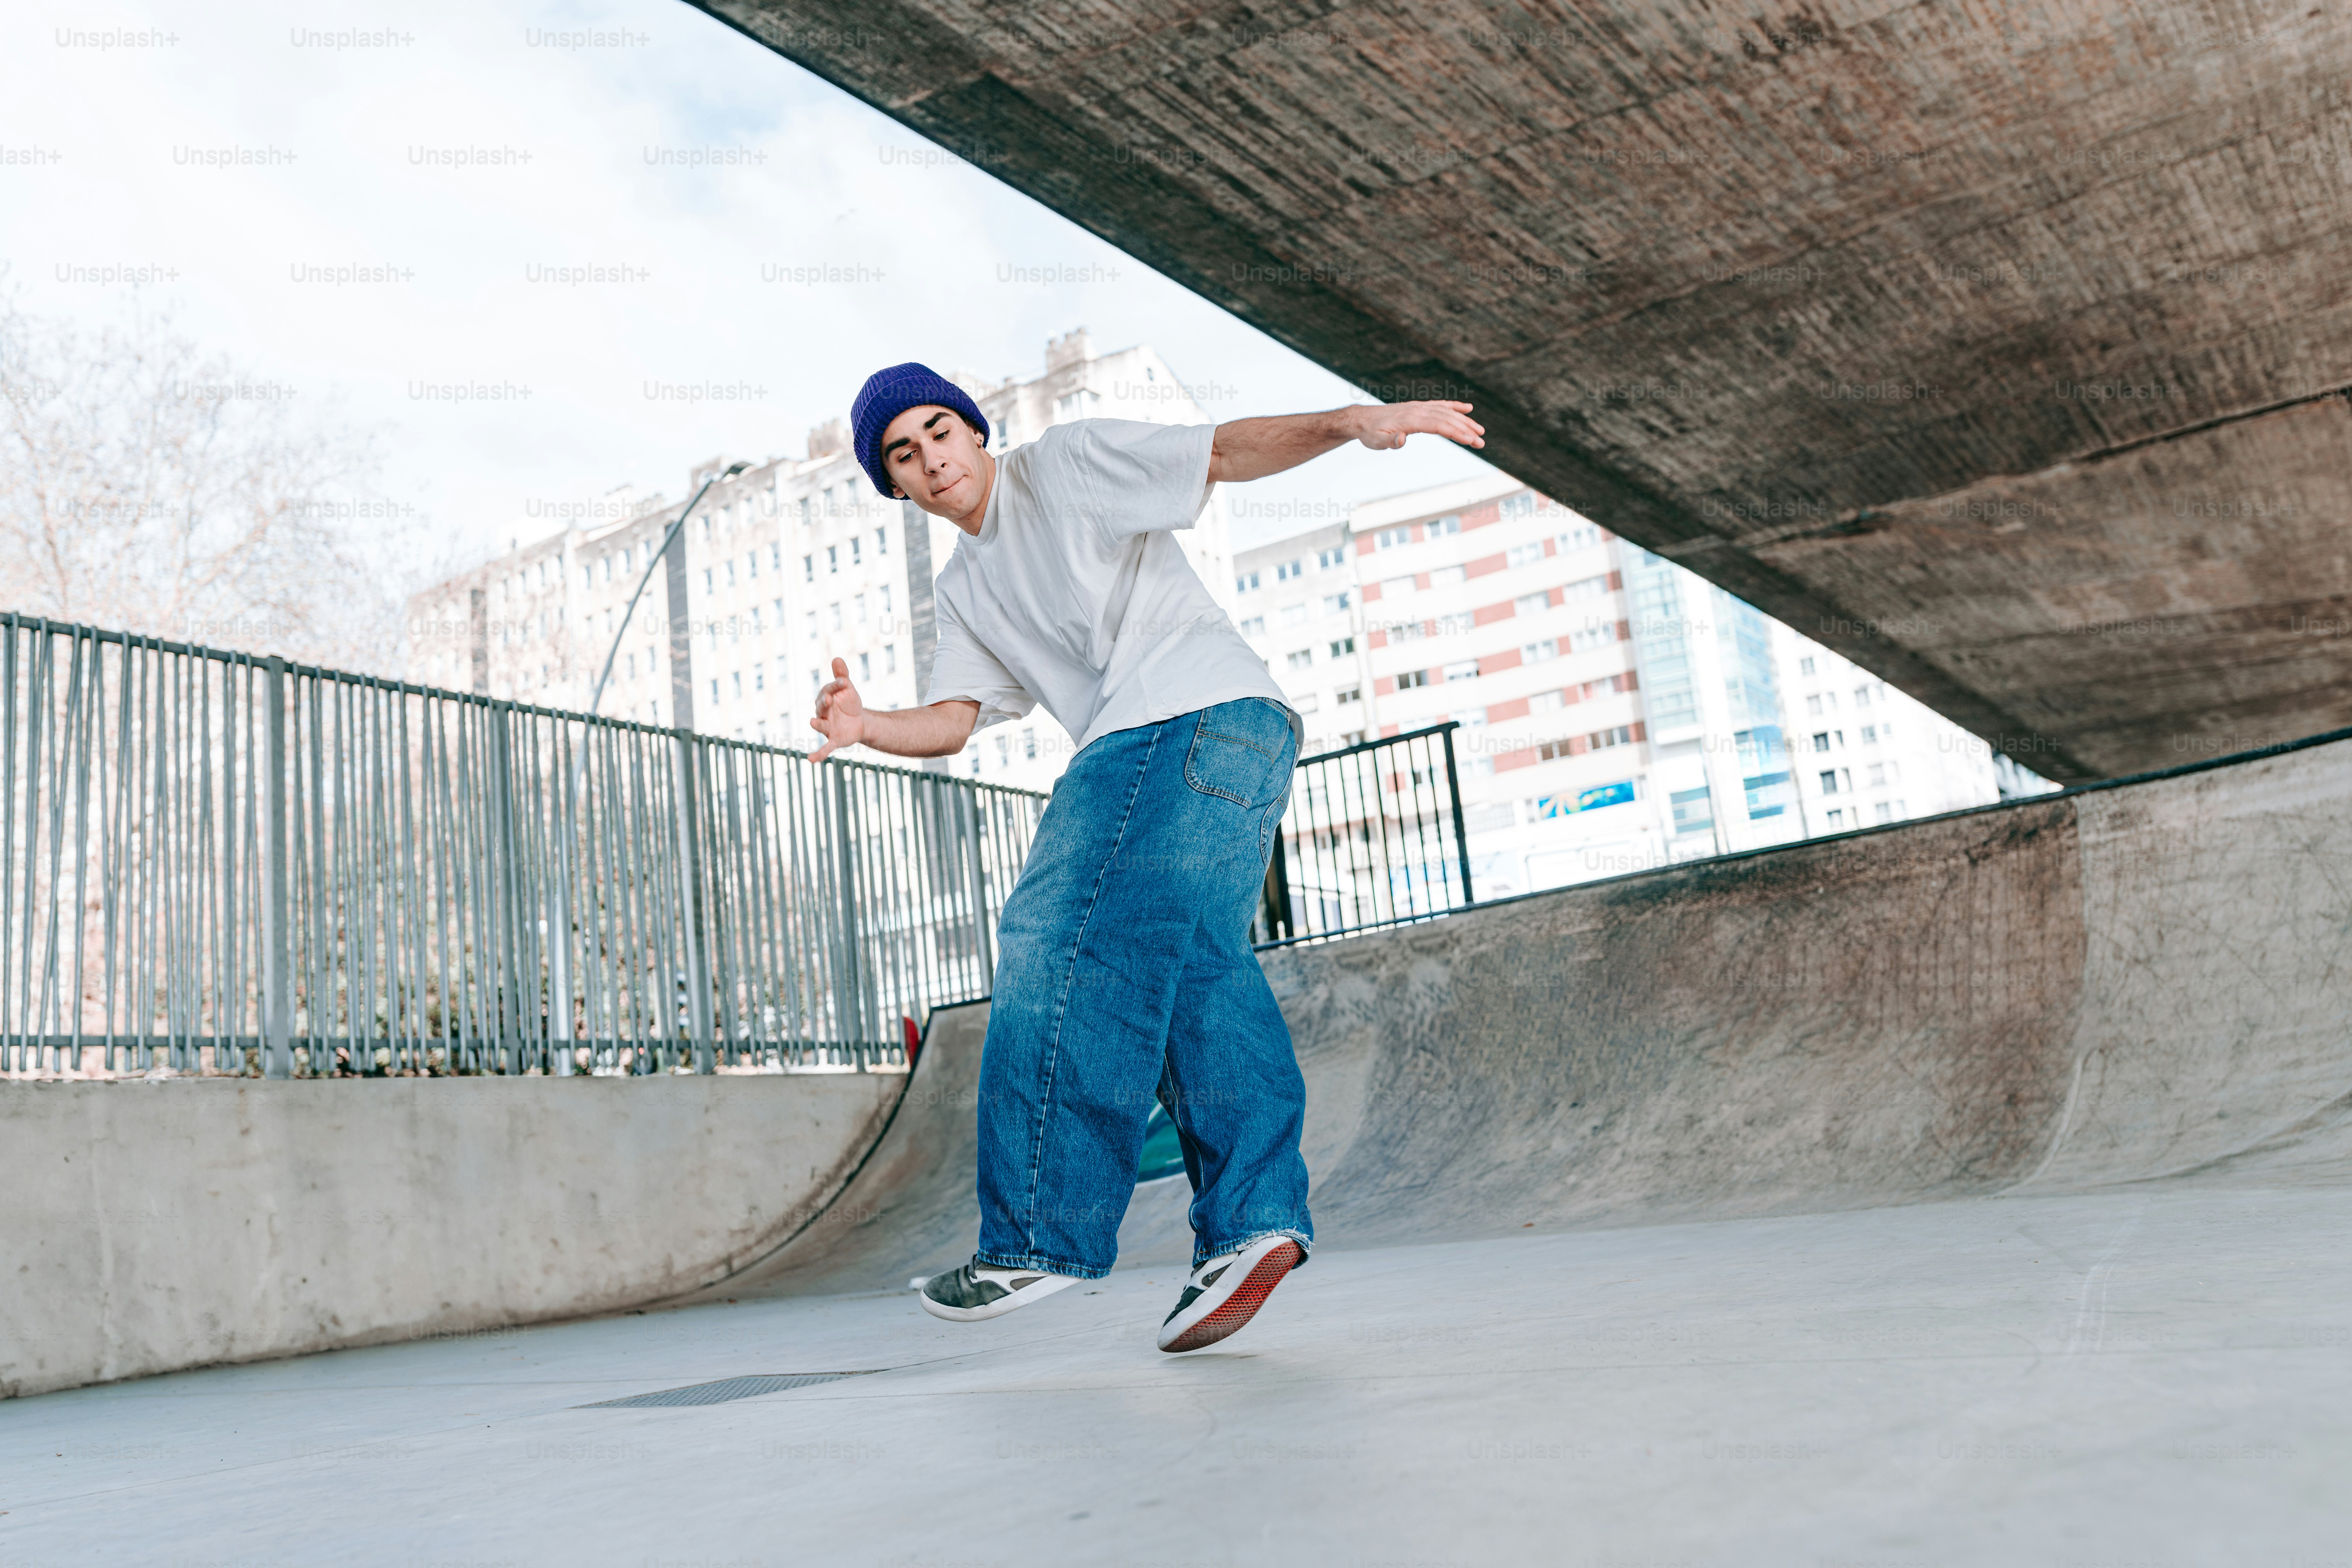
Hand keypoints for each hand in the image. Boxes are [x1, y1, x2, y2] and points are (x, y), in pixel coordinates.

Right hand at [810, 657, 863, 762]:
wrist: (859, 721)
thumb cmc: (849, 703)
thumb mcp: (848, 689)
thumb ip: (842, 675)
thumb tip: (837, 658)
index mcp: (826, 698)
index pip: (829, 691)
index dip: (836, 686)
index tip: (845, 682)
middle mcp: (823, 713)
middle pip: (821, 707)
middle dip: (824, 703)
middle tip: (828, 699)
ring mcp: (827, 727)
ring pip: (820, 725)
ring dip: (817, 724)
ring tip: (813, 722)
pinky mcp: (834, 740)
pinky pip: (825, 748)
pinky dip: (818, 754)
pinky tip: (811, 760)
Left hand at [1355, 400, 1483, 451]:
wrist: (1362, 419)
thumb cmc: (1370, 433)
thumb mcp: (1376, 441)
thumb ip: (1389, 442)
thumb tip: (1401, 440)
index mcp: (1411, 419)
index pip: (1439, 425)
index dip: (1456, 433)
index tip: (1471, 440)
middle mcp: (1418, 410)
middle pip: (1447, 419)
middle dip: (1466, 430)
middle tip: (1482, 441)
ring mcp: (1420, 407)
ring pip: (1447, 412)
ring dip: (1465, 420)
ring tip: (1480, 430)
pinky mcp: (1419, 407)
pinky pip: (1440, 405)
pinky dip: (1455, 406)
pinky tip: (1467, 408)